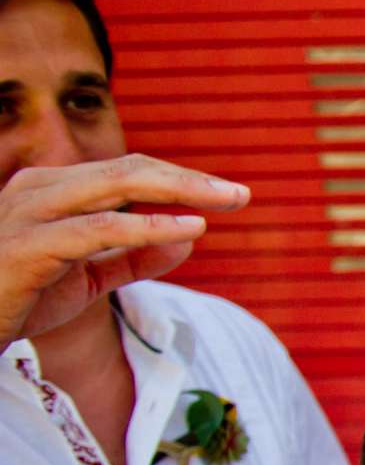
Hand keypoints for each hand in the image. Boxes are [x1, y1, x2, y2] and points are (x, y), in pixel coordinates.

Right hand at [1, 154, 247, 345]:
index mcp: (53, 189)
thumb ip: (133, 258)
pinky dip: (147, 226)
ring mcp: (30, 212)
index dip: (180, 179)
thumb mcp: (86, 276)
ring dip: (178, 191)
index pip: (127, 171)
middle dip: (188, 179)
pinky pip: (97, 229)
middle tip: (241, 195)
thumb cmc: (18, 295)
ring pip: (114, 185)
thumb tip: (189, 239)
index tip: (229, 195)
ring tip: (226, 202)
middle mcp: (40, 188)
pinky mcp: (28, 245)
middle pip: (127, 169)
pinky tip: (188, 229)